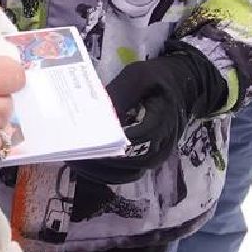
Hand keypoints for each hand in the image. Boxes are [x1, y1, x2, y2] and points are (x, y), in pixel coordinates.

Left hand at [71, 45, 221, 183]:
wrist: (180, 88)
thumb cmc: (156, 80)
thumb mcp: (138, 76)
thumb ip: (119, 93)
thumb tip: (98, 114)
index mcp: (161, 121)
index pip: (137, 140)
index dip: (112, 143)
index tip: (87, 140)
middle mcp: (161, 146)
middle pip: (130, 164)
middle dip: (99, 161)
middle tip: (72, 154)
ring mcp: (154, 157)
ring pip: (125, 175)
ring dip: (98, 171)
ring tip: (73, 160)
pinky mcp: (145, 161)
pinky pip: (124, 174)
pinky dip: (103, 173)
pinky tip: (84, 163)